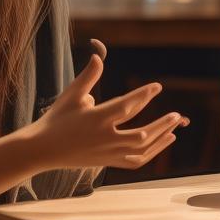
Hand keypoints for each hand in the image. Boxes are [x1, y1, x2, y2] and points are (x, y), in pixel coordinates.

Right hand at [30, 39, 187, 169]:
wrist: (42, 150)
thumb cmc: (56, 119)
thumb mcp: (71, 95)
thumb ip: (88, 77)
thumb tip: (98, 57)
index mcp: (96, 119)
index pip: (126, 106)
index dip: (143, 95)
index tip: (157, 86)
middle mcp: (105, 138)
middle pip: (141, 134)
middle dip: (161, 124)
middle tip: (177, 114)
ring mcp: (107, 153)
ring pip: (141, 150)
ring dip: (160, 140)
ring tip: (174, 129)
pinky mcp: (107, 163)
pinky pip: (134, 161)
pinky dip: (150, 154)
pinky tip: (161, 143)